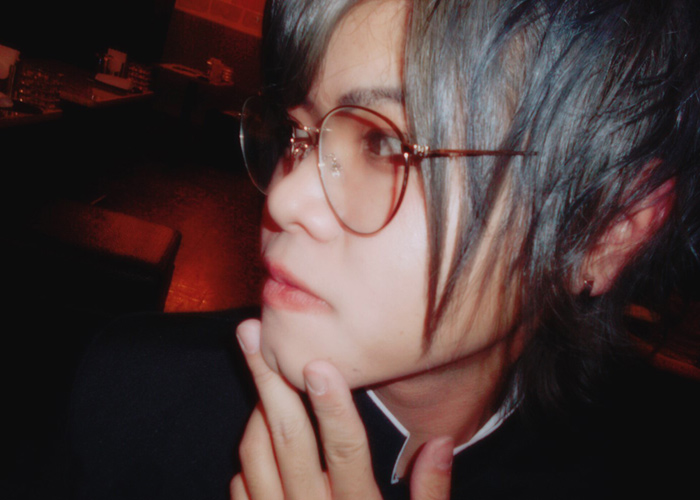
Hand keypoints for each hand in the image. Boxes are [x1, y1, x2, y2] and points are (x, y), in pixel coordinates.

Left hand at [230, 319, 452, 499]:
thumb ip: (433, 496)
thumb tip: (441, 442)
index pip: (345, 451)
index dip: (333, 405)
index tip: (319, 360)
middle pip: (287, 439)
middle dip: (267, 381)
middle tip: (250, 332)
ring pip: (256, 456)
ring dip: (255, 409)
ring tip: (261, 369)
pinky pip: (243, 487)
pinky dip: (248, 451)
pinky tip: (259, 430)